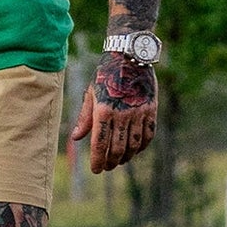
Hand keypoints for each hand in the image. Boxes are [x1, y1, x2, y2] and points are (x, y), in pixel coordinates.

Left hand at [70, 53, 157, 172]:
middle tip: (106, 167)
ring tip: (119, 161)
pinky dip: (142, 146)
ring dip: (126, 157)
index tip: (95, 169)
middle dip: (111, 162)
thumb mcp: (90, 94)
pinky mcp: (151, 109)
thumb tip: (75, 139)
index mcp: (103, 111)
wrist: (128, 57)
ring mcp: (138, 112)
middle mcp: (121, 114)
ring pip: (134, 144)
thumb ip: (85, 118)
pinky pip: (148, 134)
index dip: (97, 160)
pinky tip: (135, 150)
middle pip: (117, 148)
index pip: (100, 144)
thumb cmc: (105, 75)